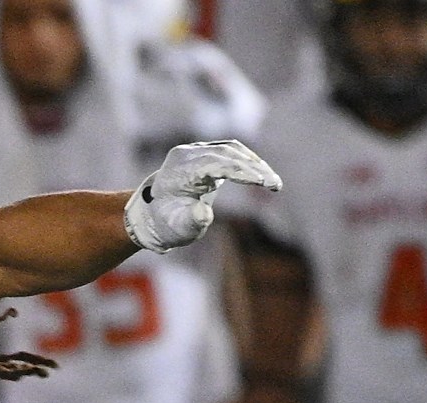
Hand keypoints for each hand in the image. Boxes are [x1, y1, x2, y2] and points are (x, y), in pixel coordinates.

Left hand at [124, 140, 281, 252]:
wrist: (151, 215)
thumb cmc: (166, 225)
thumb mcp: (178, 229)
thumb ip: (191, 221)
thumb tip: (204, 213)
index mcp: (179, 171)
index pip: (215, 164)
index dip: (242, 171)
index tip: (265, 183)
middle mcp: (185, 155)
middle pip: (226, 153)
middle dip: (254, 168)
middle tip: (275, 186)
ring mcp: (193, 150)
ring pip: (231, 149)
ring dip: (254, 163)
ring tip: (272, 183)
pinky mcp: (202, 152)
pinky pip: (229, 150)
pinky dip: (247, 160)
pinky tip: (261, 174)